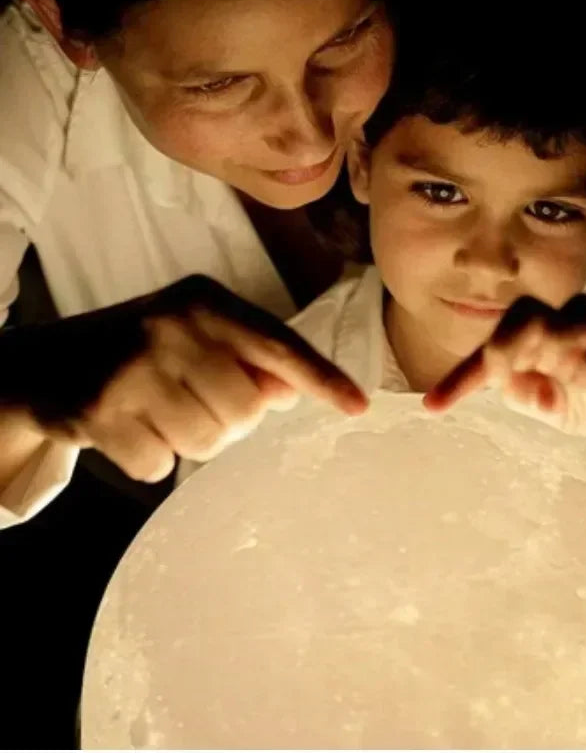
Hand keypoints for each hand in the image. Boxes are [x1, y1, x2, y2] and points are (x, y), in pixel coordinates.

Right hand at [0, 275, 366, 481]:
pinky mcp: (98, 410)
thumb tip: (287, 392)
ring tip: (160, 411)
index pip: (278, 344)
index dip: (321, 378)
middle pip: (246, 411)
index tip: (358, 406)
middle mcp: (171, 326)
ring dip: (191, 441)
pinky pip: (159, 465)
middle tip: (191, 400)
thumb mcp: (197, 338)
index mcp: (205, 303)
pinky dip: (150, 458)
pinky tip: (129, 428)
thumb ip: (248, 359)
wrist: (45, 363)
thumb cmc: (145, 351)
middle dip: (229, 420)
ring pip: (208, 443)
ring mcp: (132, 367)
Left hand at [424, 294, 585, 454]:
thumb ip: (513, 388)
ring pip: (576, 316)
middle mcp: (556, 327)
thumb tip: (508, 383)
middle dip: (513, 345)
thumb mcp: (526, 398)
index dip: (462, 377)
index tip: (434, 407)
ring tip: (564, 376)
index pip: (491, 344)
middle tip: (513, 376)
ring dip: (561, 349)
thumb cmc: (562, 399)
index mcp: (524, 336)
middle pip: (530, 313)